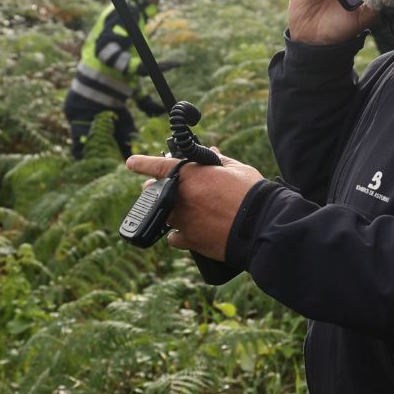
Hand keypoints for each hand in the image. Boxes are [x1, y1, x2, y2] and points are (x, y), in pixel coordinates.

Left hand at [124, 151, 264, 260]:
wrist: (262, 226)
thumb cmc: (253, 195)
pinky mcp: (189, 241)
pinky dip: (178, 233)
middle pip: (153, 193)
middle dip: (156, 189)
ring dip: (168, 211)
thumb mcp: (238, 170)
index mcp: (190, 175)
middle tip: (169, 189)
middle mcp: (181, 198)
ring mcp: (183, 220)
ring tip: (185, 210)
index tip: (131, 163)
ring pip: (162, 215)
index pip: (157, 166)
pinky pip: (173, 237)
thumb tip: (211, 153)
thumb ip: (219, 160)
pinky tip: (189, 231)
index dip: (142, 163)